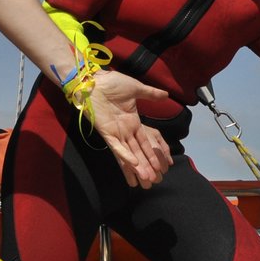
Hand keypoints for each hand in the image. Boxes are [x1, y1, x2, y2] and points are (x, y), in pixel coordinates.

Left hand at [87, 70, 172, 188]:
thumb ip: (151, 94)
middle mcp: (125, 130)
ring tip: (145, 179)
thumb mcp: (135, 88)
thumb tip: (166, 95)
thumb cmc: (112, 83)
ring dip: (137, 166)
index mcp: (133, 121)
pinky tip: (133, 164)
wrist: (93, 80)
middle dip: (146, 165)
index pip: (145, 142)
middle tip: (154, 180)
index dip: (152, 154)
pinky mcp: (106, 132)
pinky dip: (124, 155)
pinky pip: (116, 146)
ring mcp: (115, 132)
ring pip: (129, 153)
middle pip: (138, 151)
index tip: (161, 167)